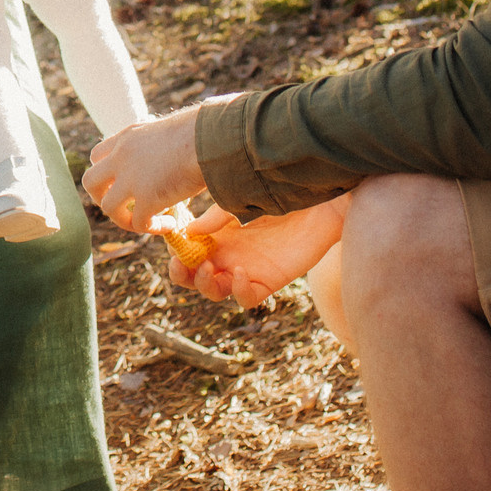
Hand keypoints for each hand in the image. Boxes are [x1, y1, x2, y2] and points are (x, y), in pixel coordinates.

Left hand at [80, 104, 207, 232]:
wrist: (212, 137)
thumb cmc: (203, 131)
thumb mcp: (168, 130)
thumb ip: (158, 144)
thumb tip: (170, 154)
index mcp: (127, 137)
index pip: (97, 156)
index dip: (107, 174)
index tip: (126, 183)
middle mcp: (122, 155)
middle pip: (90, 182)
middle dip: (102, 198)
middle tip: (125, 206)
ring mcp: (131, 177)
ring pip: (107, 208)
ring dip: (125, 220)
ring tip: (147, 223)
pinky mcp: (147, 197)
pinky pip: (138, 224)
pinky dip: (152, 229)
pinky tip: (171, 225)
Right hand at [170, 199, 348, 309]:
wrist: (319, 199)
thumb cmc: (279, 192)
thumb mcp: (240, 198)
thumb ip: (217, 216)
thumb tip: (188, 232)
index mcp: (217, 232)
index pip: (185, 248)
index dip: (174, 249)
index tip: (170, 241)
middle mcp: (228, 253)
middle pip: (194, 275)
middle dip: (181, 274)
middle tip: (181, 264)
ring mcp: (247, 268)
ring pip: (215, 290)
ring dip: (205, 284)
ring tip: (208, 268)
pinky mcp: (269, 280)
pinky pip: (247, 298)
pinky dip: (239, 291)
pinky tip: (241, 272)